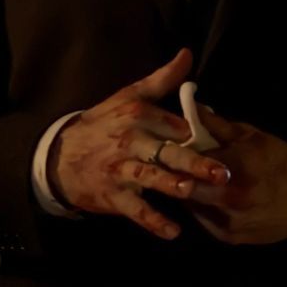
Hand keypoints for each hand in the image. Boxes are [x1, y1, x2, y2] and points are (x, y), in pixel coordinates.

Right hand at [47, 49, 231, 240]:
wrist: (61, 155)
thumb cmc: (104, 123)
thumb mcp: (130, 95)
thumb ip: (163, 78)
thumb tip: (188, 54)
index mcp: (139, 114)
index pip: (176, 124)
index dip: (201, 134)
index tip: (226, 144)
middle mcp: (131, 140)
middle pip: (167, 151)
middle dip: (195, 162)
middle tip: (222, 173)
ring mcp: (121, 169)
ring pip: (150, 177)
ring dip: (171, 186)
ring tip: (191, 192)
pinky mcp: (113, 195)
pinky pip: (135, 210)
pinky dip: (153, 221)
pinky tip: (173, 232)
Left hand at [183, 104, 286, 245]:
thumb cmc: (280, 161)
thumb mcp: (251, 135)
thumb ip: (217, 124)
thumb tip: (190, 107)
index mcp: (231, 168)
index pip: (187, 158)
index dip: (176, 150)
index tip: (171, 143)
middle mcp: (225, 199)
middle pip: (183, 185)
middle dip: (178, 172)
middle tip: (176, 161)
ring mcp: (225, 222)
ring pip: (191, 203)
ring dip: (188, 188)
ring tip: (190, 175)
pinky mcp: (228, 238)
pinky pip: (203, 218)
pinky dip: (201, 204)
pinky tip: (207, 193)